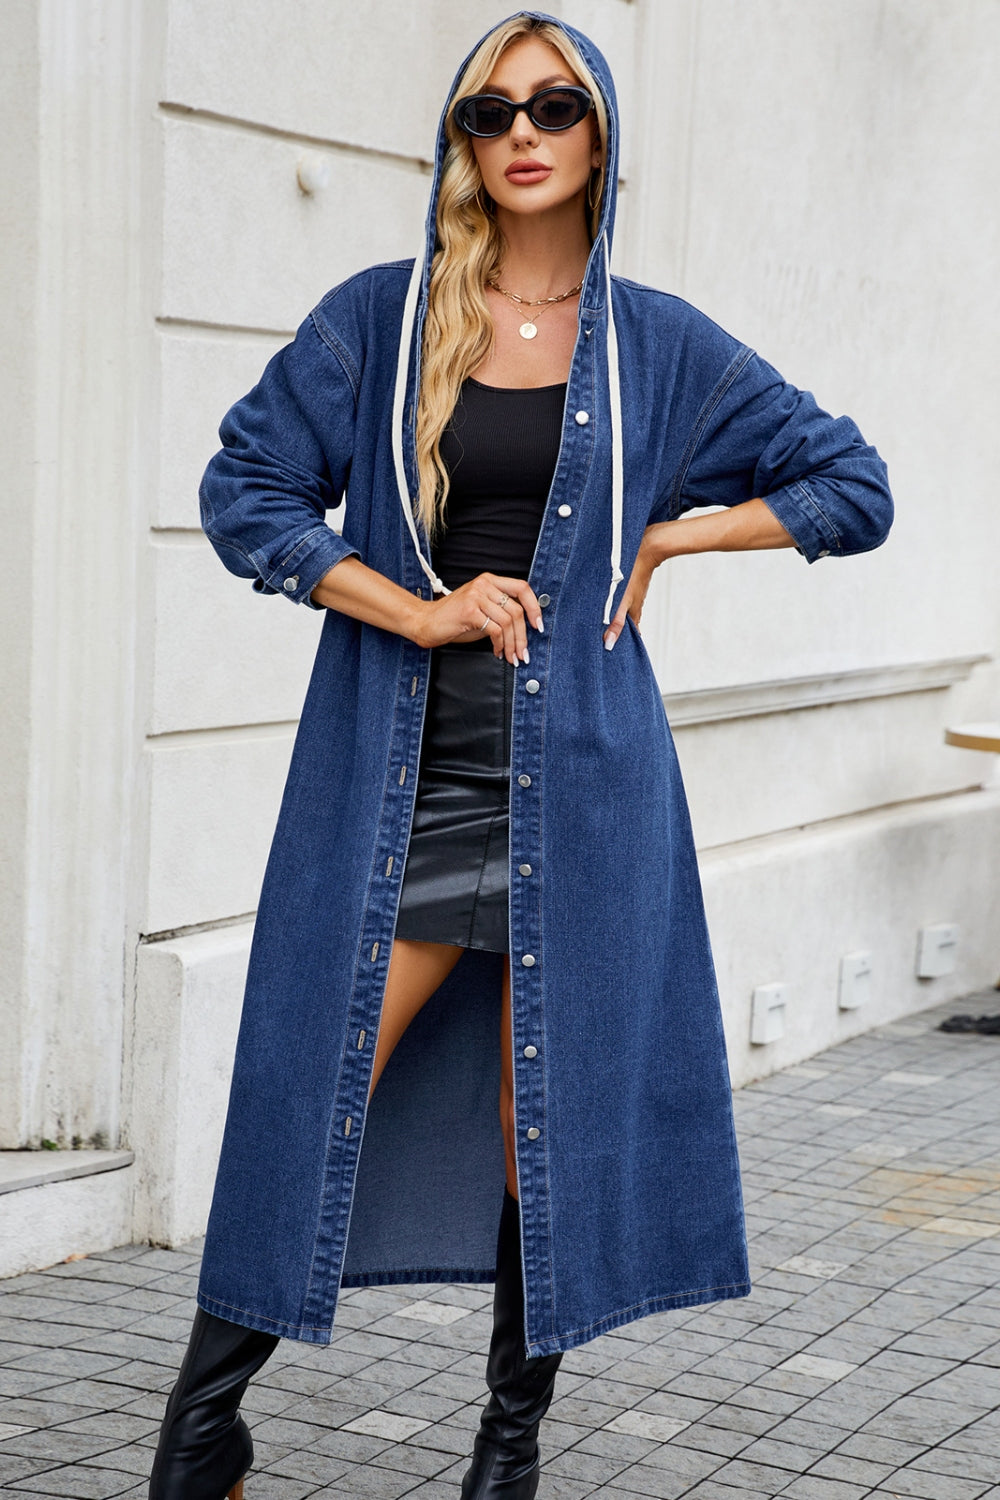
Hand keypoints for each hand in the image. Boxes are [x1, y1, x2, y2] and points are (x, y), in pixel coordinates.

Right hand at [418, 573, 543, 664]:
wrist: (426, 622)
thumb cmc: (454, 619)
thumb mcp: (481, 608)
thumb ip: (501, 610)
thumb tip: (525, 627)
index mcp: (489, 580)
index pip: (522, 587)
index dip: (535, 607)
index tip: (538, 625)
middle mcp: (484, 584)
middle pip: (517, 610)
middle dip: (523, 636)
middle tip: (523, 653)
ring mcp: (476, 596)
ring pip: (508, 622)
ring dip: (512, 644)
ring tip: (511, 657)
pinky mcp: (470, 611)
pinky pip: (495, 630)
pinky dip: (500, 644)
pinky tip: (497, 651)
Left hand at [602, 527, 659, 650]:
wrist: (646, 546)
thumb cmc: (634, 572)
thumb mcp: (622, 600)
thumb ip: (615, 622)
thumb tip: (609, 644)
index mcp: (634, 613)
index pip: (627, 635)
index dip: (618, 642)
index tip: (607, 651)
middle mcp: (633, 606)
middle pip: (622, 623)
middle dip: (611, 630)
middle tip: (596, 638)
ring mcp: (631, 595)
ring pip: (620, 610)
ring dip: (610, 615)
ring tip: (594, 621)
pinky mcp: (628, 584)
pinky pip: (619, 598)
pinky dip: (612, 602)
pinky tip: (603, 599)